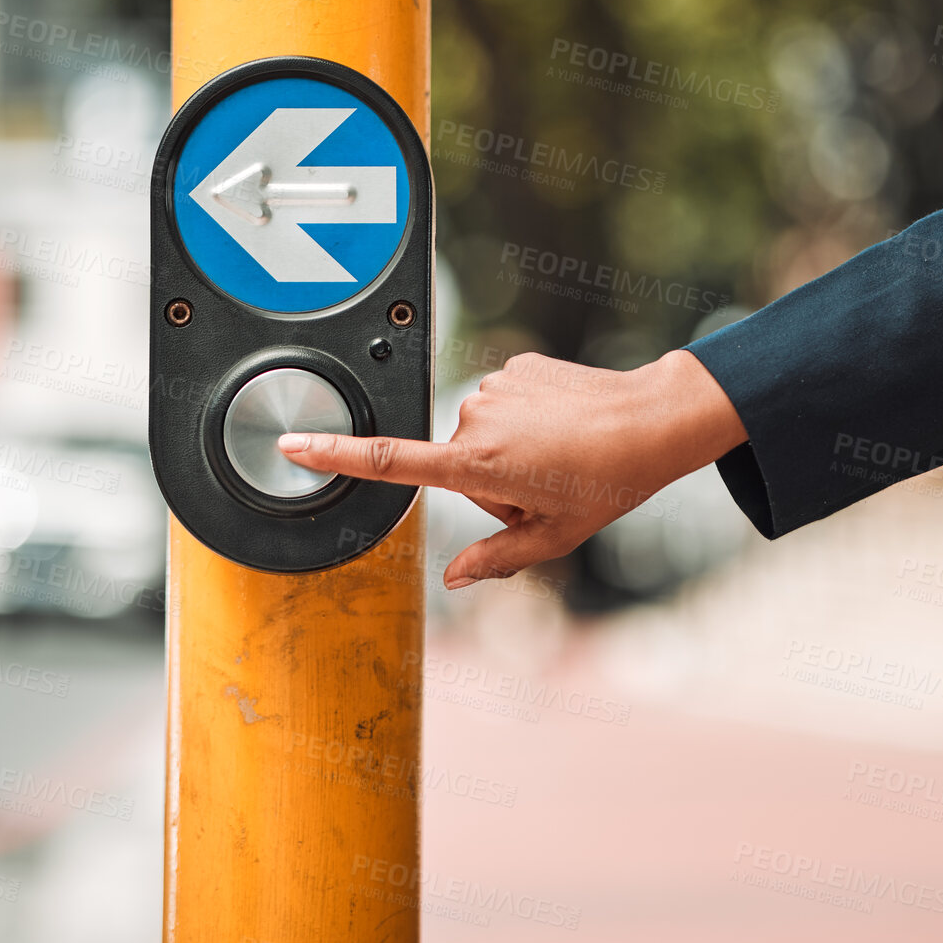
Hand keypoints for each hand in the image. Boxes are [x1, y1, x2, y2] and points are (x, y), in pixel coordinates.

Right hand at [277, 349, 746, 588]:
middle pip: (457, 463)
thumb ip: (494, 560)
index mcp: (477, 466)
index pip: (391, 462)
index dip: (336, 455)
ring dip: (508, 449)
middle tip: (542, 485)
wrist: (650, 421)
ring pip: (481, 432)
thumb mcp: (552, 539)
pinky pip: (503, 401)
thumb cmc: (607, 482)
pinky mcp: (514, 364)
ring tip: (557, 455)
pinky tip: (561, 425)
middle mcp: (475, 421)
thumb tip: (452, 578)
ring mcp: (494, 387)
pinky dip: (525, 417)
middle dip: (491, 481)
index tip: (292, 443)